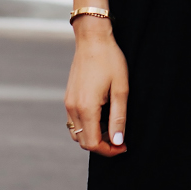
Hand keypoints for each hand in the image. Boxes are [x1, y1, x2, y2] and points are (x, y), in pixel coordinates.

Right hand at [65, 17, 127, 154]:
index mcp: (86, 107)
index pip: (92, 143)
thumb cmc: (110, 60)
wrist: (92, 39)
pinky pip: (75, 121)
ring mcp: (68, 103)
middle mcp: (72, 108)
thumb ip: (119, 118)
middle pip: (83, 141)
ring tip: (112, 127)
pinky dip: (88, 126)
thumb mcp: (121, 89)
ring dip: (93, 136)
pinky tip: (102, 116)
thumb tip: (118, 141)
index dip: (108, 150)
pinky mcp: (68, 97)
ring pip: (77, 133)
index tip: (123, 146)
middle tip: (120, 139)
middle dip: (102, 145)